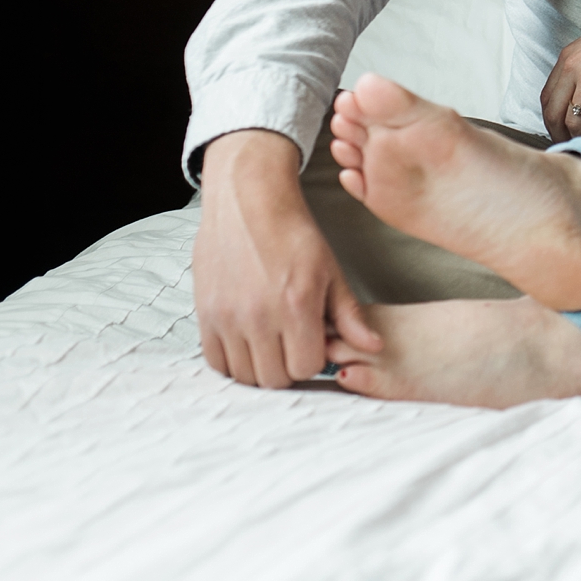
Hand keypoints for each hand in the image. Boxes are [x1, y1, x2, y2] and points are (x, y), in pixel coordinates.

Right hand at [192, 128, 379, 387]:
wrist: (249, 201)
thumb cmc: (294, 233)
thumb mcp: (331, 271)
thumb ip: (350, 315)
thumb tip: (375, 345)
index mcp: (296, 304)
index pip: (307, 367)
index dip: (315, 359)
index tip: (315, 343)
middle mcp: (259, 316)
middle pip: (275, 379)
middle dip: (289, 367)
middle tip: (292, 345)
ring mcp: (227, 317)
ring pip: (245, 375)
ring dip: (260, 366)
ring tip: (270, 342)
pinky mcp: (205, 314)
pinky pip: (216, 361)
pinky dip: (232, 360)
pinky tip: (247, 341)